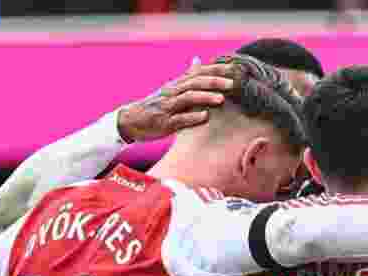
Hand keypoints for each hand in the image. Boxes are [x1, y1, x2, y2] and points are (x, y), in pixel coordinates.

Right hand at [117, 61, 235, 142]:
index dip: (216, 70)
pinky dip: (192, 117)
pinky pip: (179, 119)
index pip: (199, 72)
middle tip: (232, 83)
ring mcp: (168, 107)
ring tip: (221, 99)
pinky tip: (205, 117)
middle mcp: (173, 92)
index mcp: (177, 84)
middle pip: (195, 83)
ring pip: (187, 98)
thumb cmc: (156, 104)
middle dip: (214, 82)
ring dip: (205, 97)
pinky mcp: (164, 123)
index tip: (235, 68)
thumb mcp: (171, 88)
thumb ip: (187, 76)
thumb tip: (198, 59)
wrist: (132, 120)